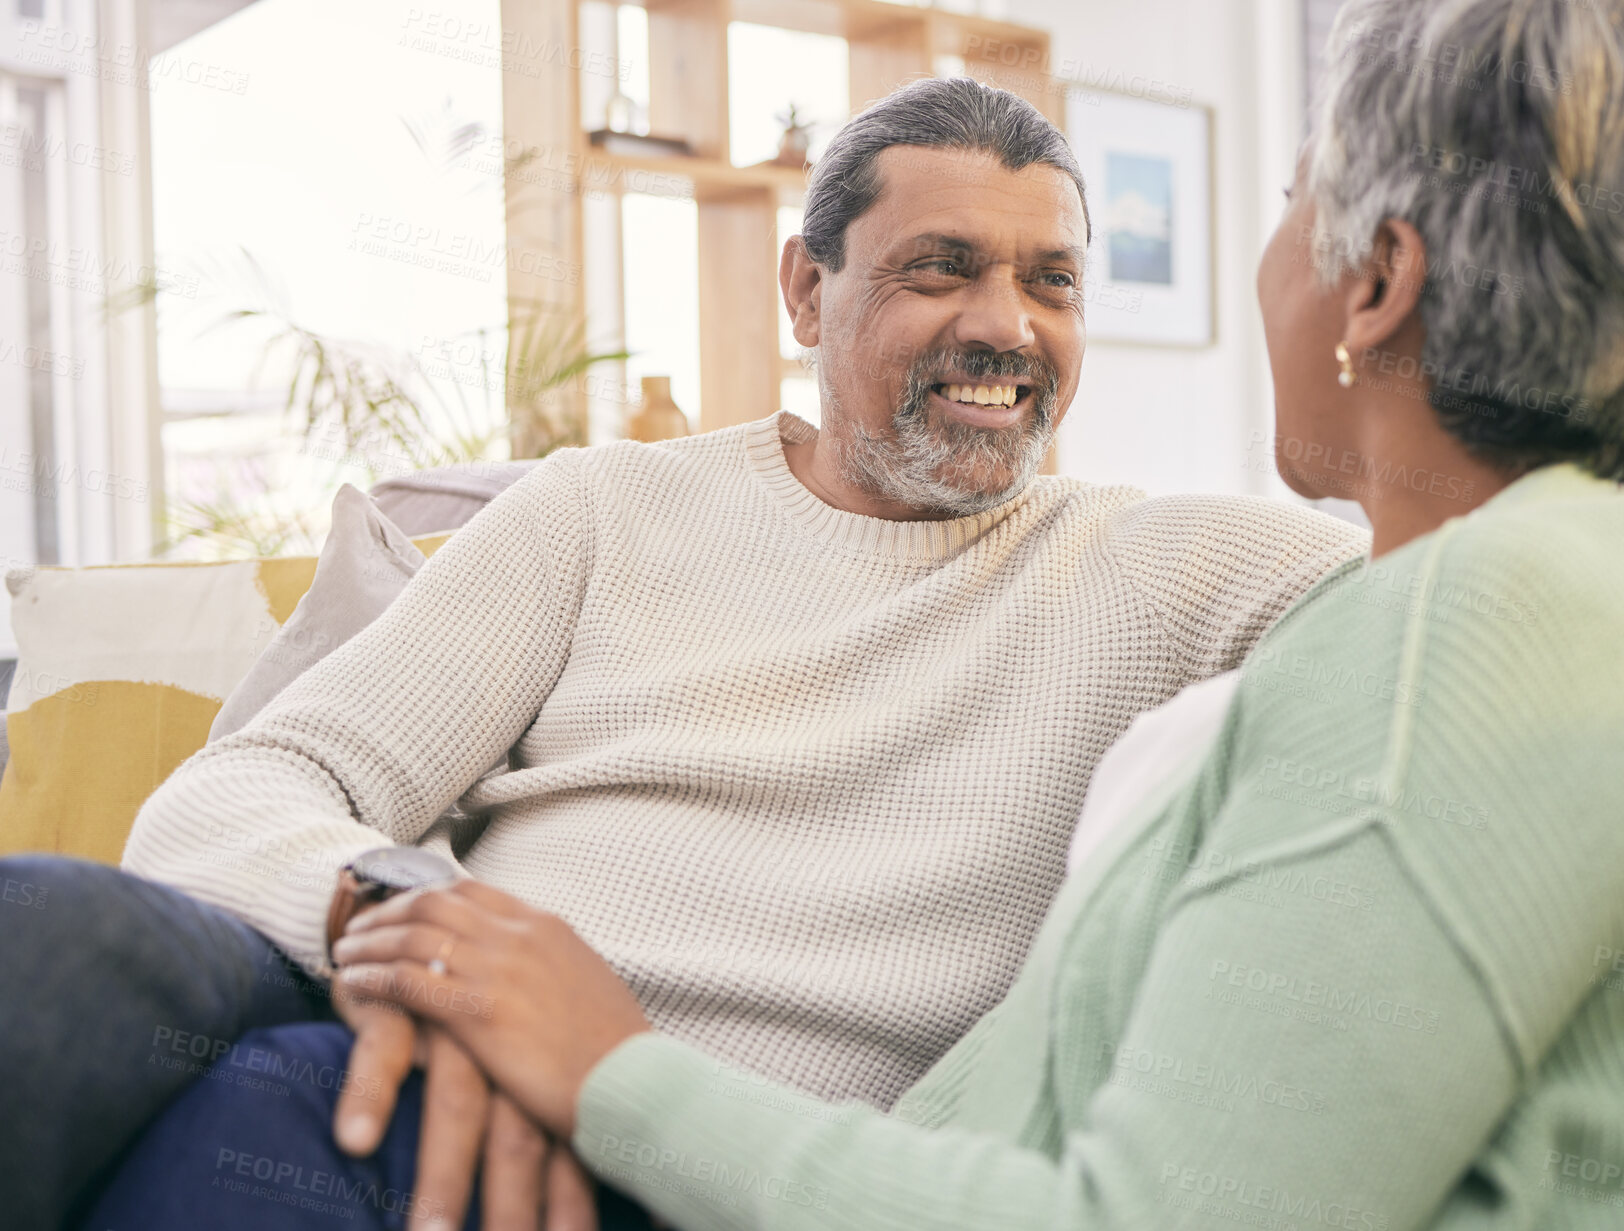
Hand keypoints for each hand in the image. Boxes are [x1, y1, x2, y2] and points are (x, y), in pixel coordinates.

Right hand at [331, 968, 598, 1229]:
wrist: (416, 933)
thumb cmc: (470, 1016)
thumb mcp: (513, 1059)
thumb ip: (539, 1115)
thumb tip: (594, 1174)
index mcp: (540, 1062)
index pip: (566, 1142)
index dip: (574, 1201)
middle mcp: (505, 1046)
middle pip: (518, 1136)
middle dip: (516, 1206)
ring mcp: (453, 1026)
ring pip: (455, 1105)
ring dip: (445, 1179)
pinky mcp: (397, 1007)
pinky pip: (383, 1055)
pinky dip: (369, 1096)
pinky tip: (357, 1141)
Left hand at [332, 881, 651, 1137]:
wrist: (633, 1082)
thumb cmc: (616, 1049)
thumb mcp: (588, 984)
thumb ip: (554, 966)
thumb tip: (538, 971)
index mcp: (546, 926)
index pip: (470, 890)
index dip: (425, 896)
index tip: (400, 909)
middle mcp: (519, 935)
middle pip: (433, 903)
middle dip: (388, 912)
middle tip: (359, 927)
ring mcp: (498, 969)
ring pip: (413, 934)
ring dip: (371, 941)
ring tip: (344, 953)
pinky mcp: (479, 1012)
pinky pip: (409, 981)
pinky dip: (374, 978)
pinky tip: (353, 984)